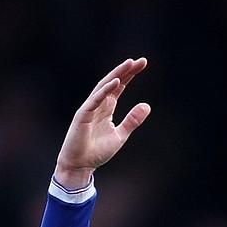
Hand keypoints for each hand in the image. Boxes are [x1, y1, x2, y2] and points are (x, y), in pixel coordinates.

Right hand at [55, 58, 152, 187]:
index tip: (142, 64)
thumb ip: (132, 121)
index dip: (130, 75)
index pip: (119, 87)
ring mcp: (89, 108)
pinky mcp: (82, 115)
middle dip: (125, 71)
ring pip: (103, 87)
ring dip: (116, 75)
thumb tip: (147, 105)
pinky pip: (95, 100)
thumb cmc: (96, 152)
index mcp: (107, 108)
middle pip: (113, 82)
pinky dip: (104, 91)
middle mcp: (98, 104)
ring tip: (128, 65)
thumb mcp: (120, 136)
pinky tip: (115, 82)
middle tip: (139, 61)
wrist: (79, 165)